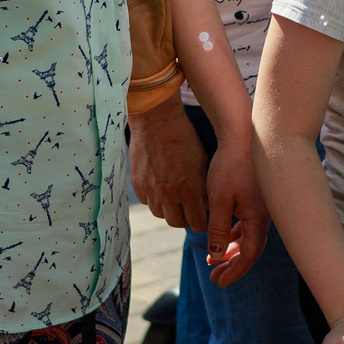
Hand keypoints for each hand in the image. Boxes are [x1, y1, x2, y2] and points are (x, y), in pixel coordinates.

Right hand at [129, 97, 208, 231]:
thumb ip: (204, 187)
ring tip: (175, 199)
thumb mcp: (202, 162)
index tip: (203, 217)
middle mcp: (168, 194)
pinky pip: (147, 202)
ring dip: (169, 210)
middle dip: (186, 220)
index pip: (197, 223)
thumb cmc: (185, 138)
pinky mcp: (138, 184)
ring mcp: (151, 190)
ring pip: (161, 215)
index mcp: (188, 189)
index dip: (202, 223)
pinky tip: (161, 188)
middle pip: (177, 223)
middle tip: (190, 211)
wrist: (157, 121)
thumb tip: (206, 205)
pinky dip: (155, 200)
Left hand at [201, 136, 271, 287]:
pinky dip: (235, 233)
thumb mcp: (219, 200)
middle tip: (215, 277)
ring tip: (214, 258)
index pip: (248, 255)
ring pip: (249, 236)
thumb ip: (218, 229)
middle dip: (232, 264)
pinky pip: (248, 223)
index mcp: (257, 219)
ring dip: (232, 249)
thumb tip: (218, 255)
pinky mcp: (258, 196)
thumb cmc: (230, 166)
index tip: (218, 282)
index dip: (234, 271)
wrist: (244, 135)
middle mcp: (265, 215)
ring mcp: (263, 206)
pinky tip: (223, 234)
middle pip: (251, 249)